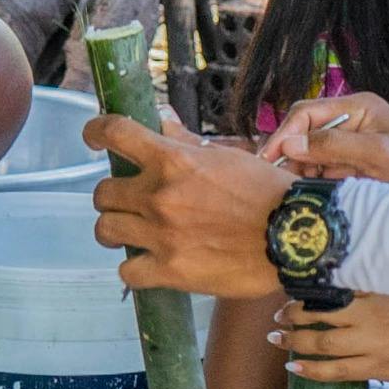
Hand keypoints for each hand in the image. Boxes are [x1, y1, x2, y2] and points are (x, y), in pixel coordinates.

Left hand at [88, 109, 292, 297]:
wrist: (296, 236)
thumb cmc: (267, 193)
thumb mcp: (225, 156)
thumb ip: (184, 141)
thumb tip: (160, 117)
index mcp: (173, 161)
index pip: (115, 132)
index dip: (95, 132)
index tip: (93, 138)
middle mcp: (160, 196)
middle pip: (102, 192)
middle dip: (112, 196)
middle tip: (129, 202)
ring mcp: (161, 235)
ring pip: (105, 230)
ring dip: (115, 229)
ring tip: (131, 232)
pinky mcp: (170, 270)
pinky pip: (127, 271)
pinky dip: (133, 268)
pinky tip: (147, 264)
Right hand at [264, 92, 388, 185]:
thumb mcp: (379, 156)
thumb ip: (335, 146)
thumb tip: (291, 145)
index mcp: (358, 107)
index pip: (307, 112)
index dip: (285, 133)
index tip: (270, 158)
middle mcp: (349, 120)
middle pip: (302, 130)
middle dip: (286, 153)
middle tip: (270, 178)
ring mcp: (348, 143)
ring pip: (306, 152)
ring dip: (295, 170)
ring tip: (284, 190)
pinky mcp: (348, 164)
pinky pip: (318, 169)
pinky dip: (307, 181)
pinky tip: (302, 194)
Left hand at [277, 294, 388, 387]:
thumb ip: (381, 287)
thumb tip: (352, 283)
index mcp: (381, 290)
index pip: (333, 286)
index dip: (306, 288)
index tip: (291, 286)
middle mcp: (374, 315)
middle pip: (319, 313)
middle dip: (292, 314)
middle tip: (277, 314)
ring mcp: (376, 343)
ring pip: (322, 343)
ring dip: (294, 340)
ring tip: (276, 337)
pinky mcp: (382, 368)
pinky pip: (338, 371)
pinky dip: (312, 370)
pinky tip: (294, 368)